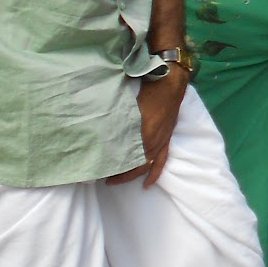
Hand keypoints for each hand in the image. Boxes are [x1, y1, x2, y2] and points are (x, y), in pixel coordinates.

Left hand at [110, 68, 188, 186]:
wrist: (171, 82)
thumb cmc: (149, 89)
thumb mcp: (129, 103)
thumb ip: (118, 119)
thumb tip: (102, 131)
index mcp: (143, 132)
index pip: (124, 154)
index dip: (111, 164)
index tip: (95, 168)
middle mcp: (153, 141)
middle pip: (134, 164)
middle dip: (118, 173)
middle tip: (100, 177)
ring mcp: (161, 141)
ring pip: (146, 165)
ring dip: (132, 175)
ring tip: (116, 181)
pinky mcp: (167, 139)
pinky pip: (161, 160)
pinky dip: (155, 173)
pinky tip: (148, 184)